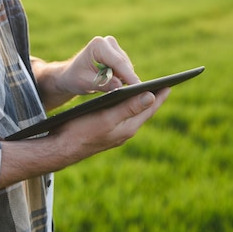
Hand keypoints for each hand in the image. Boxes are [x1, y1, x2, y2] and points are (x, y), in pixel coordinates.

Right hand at [50, 87, 170, 156]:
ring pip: (132, 115)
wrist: (61, 148)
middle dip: (153, 98)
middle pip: (143, 112)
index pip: (149, 109)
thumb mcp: (106, 117)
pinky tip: (124, 102)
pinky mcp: (105, 132)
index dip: (160, 96)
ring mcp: (115, 133)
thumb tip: (151, 97)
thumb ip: (128, 108)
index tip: (171, 84)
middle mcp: (124, 132)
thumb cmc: (81, 131)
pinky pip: (122, 117)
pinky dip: (126, 106)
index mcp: (128, 128)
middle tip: (164, 85)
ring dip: (139, 102)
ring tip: (148, 91)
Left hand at [58, 35, 139, 94]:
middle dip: (126, 79)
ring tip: (111, 89)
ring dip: (123, 79)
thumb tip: (119, 86)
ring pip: (127, 67)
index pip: (118, 62)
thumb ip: (102, 84)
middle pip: (125, 64)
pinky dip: (122, 78)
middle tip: (127, 95)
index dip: (129, 75)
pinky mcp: (119, 54)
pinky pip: (126, 69)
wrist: (71, 75)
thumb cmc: (75, 78)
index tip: (138, 87)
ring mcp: (114, 47)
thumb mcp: (84, 83)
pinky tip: (113, 85)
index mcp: (98, 45)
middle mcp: (108, 42)